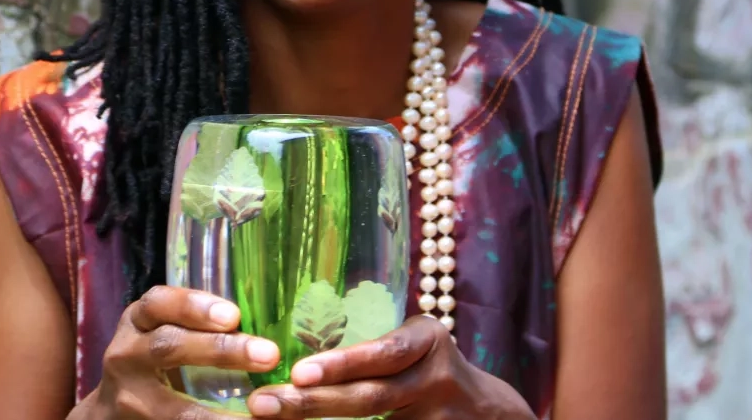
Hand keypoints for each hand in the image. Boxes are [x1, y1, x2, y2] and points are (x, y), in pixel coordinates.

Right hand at [71, 286, 281, 418]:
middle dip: (220, 350)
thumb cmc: (156, 358)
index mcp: (138, 321)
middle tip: (268, 355)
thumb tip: (269, 325)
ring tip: (263, 410)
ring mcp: (129, 398)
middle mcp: (127, 355)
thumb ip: (201, 325)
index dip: (195, 306)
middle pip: (169, 347)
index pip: (159, 304)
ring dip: (222, 414)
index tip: (234, 315)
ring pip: (175, 408)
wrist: (113, 409)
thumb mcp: (165, 330)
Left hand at [242, 316, 534, 418]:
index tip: (298, 372)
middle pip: (370, 398)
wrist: (488, 411)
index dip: (342, 364)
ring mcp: (436, 417)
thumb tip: (293, 348)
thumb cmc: (430, 367)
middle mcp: (435, 378)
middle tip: (264, 403)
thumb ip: (375, 346)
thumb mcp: (415, 343)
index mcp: (428, 340)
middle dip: (312, 403)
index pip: (384, 353)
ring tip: (275, 419)